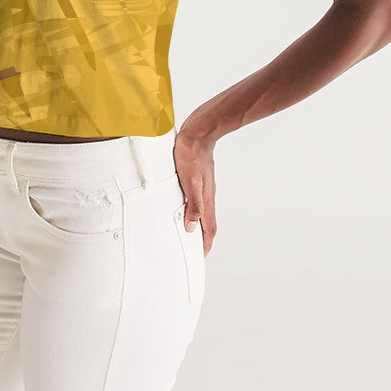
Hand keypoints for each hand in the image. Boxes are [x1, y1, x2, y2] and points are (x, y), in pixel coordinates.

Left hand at [172, 120, 216, 257]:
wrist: (198, 132)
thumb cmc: (191, 154)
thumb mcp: (189, 181)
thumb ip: (193, 204)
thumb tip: (191, 227)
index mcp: (206, 199)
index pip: (208, 229)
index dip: (204, 245)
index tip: (199, 258)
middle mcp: (207, 195)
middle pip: (207, 223)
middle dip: (201, 239)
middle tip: (191, 250)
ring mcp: (204, 187)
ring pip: (202, 211)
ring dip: (196, 224)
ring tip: (185, 233)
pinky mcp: (198, 178)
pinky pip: (197, 200)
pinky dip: (192, 210)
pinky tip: (182, 207)